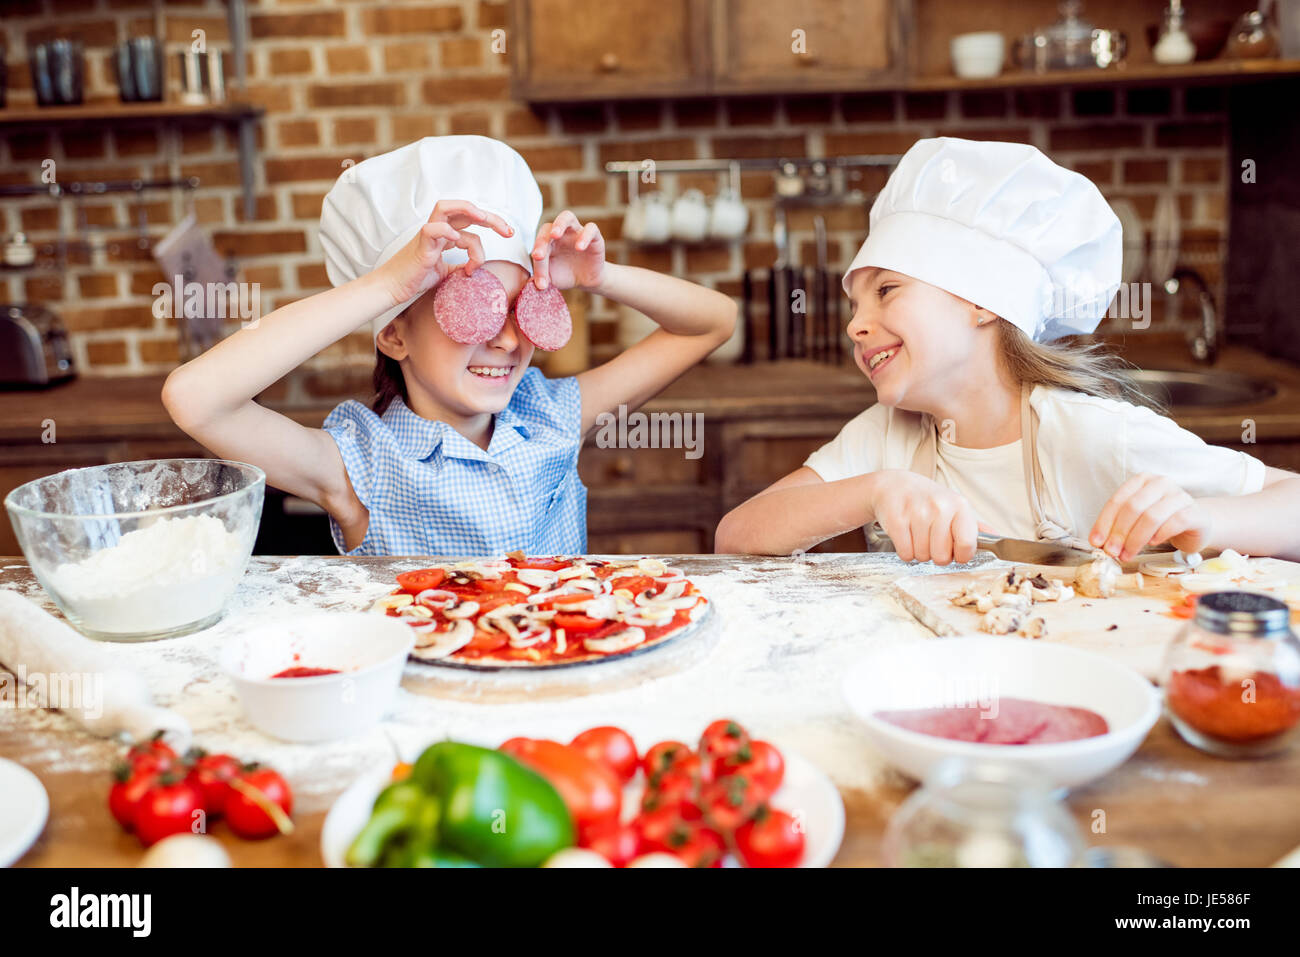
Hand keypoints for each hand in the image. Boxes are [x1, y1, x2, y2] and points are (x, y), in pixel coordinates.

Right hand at [377, 200, 514, 306]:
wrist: (391, 288)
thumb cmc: (415, 278)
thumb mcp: (445, 272)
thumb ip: (460, 266)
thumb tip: (474, 268)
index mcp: (444, 234)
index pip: (471, 219)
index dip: (492, 223)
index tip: (509, 233)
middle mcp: (437, 229)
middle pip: (464, 209)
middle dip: (490, 216)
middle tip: (508, 231)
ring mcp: (427, 235)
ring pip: (445, 207)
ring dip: (469, 211)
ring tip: (485, 222)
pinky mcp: (420, 246)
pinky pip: (432, 229)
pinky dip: (447, 231)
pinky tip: (457, 242)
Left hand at [530, 211, 605, 291]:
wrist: (586, 280)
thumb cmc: (565, 275)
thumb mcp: (552, 278)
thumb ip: (541, 277)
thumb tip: (530, 283)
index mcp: (547, 242)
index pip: (538, 244)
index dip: (536, 260)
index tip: (539, 279)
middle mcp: (560, 233)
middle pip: (548, 227)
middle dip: (541, 239)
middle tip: (538, 255)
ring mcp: (576, 232)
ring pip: (567, 217)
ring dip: (560, 223)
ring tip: (555, 235)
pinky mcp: (594, 237)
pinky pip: (591, 228)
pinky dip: (585, 235)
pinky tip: (580, 247)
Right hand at [869, 470, 978, 564]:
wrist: (894, 485)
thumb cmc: (928, 499)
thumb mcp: (954, 506)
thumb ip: (974, 526)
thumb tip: (998, 539)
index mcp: (960, 506)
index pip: (967, 546)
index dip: (960, 555)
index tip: (954, 551)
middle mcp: (940, 507)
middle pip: (942, 557)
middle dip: (935, 554)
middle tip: (931, 539)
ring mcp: (917, 512)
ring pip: (922, 556)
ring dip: (919, 551)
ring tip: (917, 534)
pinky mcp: (896, 519)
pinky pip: (905, 553)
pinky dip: (904, 550)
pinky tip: (906, 535)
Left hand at [1089, 472, 1212, 560]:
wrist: (1196, 523)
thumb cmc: (1162, 520)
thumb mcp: (1136, 519)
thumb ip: (1118, 526)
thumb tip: (1099, 542)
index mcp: (1142, 481)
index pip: (1117, 500)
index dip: (1104, 523)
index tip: (1096, 542)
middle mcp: (1161, 483)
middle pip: (1133, 508)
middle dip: (1119, 533)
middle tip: (1111, 552)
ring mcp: (1180, 496)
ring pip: (1151, 517)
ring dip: (1135, 539)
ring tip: (1127, 554)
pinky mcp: (1194, 512)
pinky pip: (1174, 523)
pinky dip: (1159, 535)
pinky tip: (1153, 543)